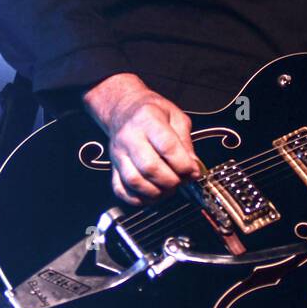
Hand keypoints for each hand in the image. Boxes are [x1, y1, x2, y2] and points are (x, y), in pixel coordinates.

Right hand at [82, 73, 202, 205]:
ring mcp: (118, 154)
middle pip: (150, 167)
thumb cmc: (151, 111)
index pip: (167, 147)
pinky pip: (121, 189)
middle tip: (181, 180)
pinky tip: (151, 194)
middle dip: (171, 180)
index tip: (193, 171)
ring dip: (156, 192)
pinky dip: (137, 198)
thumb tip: (193, 167)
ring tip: (168, 188)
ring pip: (134, 181)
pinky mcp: (113, 167)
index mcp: (148, 119)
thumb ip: (185, 142)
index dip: (183, 164)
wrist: (123, 109)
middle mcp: (130, 137)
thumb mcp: (176, 117)